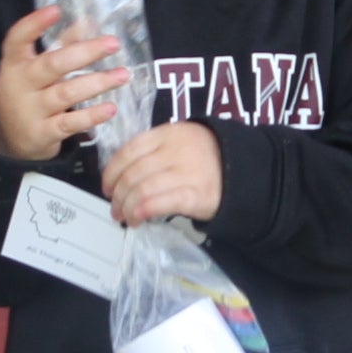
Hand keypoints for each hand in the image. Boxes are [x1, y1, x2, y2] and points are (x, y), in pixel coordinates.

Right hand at [0, 6, 128, 162]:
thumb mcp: (35, 69)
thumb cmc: (30, 94)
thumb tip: (89, 22)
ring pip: (66, 93)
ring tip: (122, 75)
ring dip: (97, 83)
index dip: (34, 24)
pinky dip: (91, 116)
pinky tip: (110, 108)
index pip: (17, 38)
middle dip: (85, 52)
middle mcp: (20, 84)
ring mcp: (30, 110)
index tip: (56, 10)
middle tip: (113, 44)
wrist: (10, 140)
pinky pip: (70, 123)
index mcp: (15, 63)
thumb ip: (61, 46)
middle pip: (53, 65)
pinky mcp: (42, 133)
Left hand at [104, 122, 221, 225]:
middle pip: (132, 174)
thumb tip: (120, 175)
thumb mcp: (180, 141)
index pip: (128, 151)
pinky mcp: (195, 195)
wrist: (243, 172)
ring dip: (127, 207)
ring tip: (126, 217)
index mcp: (166, 134)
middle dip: (117, 195)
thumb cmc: (206, 159)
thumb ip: (153, 151)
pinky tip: (138, 218)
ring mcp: (186, 172)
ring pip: (141, 190)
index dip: (111, 173)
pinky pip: (160, 203)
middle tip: (115, 208)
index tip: (108, 187)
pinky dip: (143, 211)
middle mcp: (174, 151)